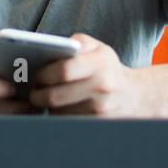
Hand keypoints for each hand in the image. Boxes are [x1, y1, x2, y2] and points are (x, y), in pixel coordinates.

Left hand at [28, 33, 145, 116]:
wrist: (134, 97)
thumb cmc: (109, 69)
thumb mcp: (99, 49)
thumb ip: (78, 41)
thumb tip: (56, 45)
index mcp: (101, 64)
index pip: (64, 70)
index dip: (44, 74)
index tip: (37, 76)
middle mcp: (102, 87)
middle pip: (55, 96)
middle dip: (38, 94)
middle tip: (33, 91)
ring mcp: (100, 110)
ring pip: (58, 112)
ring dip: (47, 108)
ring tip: (44, 99)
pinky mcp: (97, 126)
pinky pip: (67, 123)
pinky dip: (59, 117)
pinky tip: (58, 109)